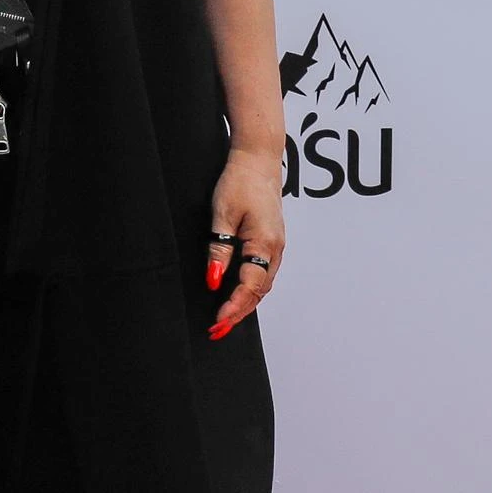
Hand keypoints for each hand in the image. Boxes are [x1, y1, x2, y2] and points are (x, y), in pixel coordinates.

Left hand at [205, 147, 283, 341]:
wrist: (258, 161)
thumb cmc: (239, 183)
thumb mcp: (222, 215)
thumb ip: (219, 250)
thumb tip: (214, 281)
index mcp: (265, 243)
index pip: (250, 286)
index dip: (234, 307)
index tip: (218, 323)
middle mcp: (276, 249)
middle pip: (259, 291)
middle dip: (239, 313)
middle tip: (217, 332)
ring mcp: (277, 247)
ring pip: (262, 285)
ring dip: (245, 304)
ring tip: (224, 322)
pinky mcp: (272, 243)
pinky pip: (263, 273)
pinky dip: (250, 290)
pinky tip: (237, 297)